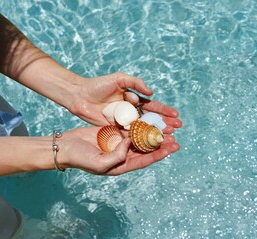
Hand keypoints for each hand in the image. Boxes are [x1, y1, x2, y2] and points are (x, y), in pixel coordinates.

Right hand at [58, 127, 179, 174]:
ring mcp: (117, 142)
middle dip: (160, 143)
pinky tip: (147, 118)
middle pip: (146, 148)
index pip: (145, 159)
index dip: (160, 154)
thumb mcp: (99, 163)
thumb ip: (116, 156)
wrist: (65, 146)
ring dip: (151, 132)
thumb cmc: (80, 158)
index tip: (173, 147)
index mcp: (121, 164)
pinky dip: (138, 124)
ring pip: (139, 137)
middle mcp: (122, 154)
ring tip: (165, 126)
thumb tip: (130, 144)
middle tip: (175, 136)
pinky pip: (128, 127)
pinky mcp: (112, 131)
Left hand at [67, 72, 181, 132]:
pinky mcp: (115, 129)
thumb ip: (135, 82)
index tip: (176, 115)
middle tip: (176, 128)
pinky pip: (129, 134)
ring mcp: (123, 121)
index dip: (164, 110)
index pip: (152, 106)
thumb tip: (150, 92)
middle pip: (151, 119)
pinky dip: (140, 138)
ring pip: (142, 128)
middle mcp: (130, 111)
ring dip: (155, 132)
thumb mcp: (118, 78)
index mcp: (133, 99)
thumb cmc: (98, 85)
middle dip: (164, 123)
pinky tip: (150, 142)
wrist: (79, 95)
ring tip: (168, 136)